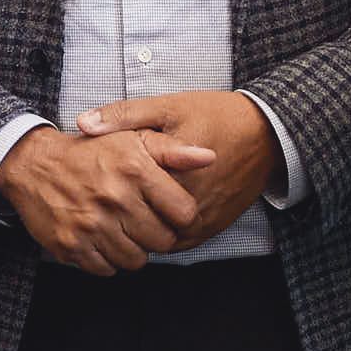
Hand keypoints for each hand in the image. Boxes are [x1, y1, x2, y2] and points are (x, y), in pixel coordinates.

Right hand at [0, 125, 216, 275]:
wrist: (35, 165)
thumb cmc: (92, 153)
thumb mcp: (134, 140)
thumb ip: (174, 151)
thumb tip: (210, 157)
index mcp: (135, 170)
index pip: (184, 213)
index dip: (180, 215)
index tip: (169, 211)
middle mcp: (114, 198)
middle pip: (162, 241)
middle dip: (157, 234)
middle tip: (141, 220)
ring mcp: (91, 225)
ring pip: (136, 260)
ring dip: (133, 249)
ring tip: (121, 228)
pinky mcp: (71, 246)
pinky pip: (106, 270)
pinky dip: (107, 259)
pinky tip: (101, 238)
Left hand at [77, 91, 278, 251]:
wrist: (266, 133)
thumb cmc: (215, 116)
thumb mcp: (168, 107)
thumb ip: (125, 115)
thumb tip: (84, 124)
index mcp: (171, 172)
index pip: (124, 197)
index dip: (105, 192)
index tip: (95, 183)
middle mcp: (189, 203)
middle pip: (139, 224)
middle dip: (120, 216)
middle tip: (104, 202)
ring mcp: (204, 220)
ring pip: (160, 240)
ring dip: (142, 230)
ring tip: (125, 213)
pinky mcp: (215, 227)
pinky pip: (180, 243)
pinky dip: (164, 235)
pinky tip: (152, 218)